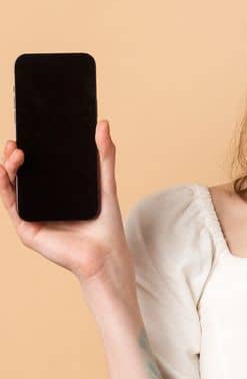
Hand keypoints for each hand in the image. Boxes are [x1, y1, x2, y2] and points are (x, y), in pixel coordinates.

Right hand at [1, 119, 133, 284]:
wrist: (105, 254)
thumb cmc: (106, 224)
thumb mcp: (105, 183)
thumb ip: (104, 155)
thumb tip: (103, 123)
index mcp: (57, 193)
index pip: (39, 168)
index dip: (31, 150)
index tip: (29, 132)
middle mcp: (42, 203)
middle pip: (22, 175)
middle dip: (14, 156)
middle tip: (16, 142)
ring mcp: (32, 215)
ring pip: (12, 187)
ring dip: (7, 167)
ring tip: (15, 151)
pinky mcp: (27, 228)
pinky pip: (10, 203)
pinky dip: (5, 186)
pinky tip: (4, 171)